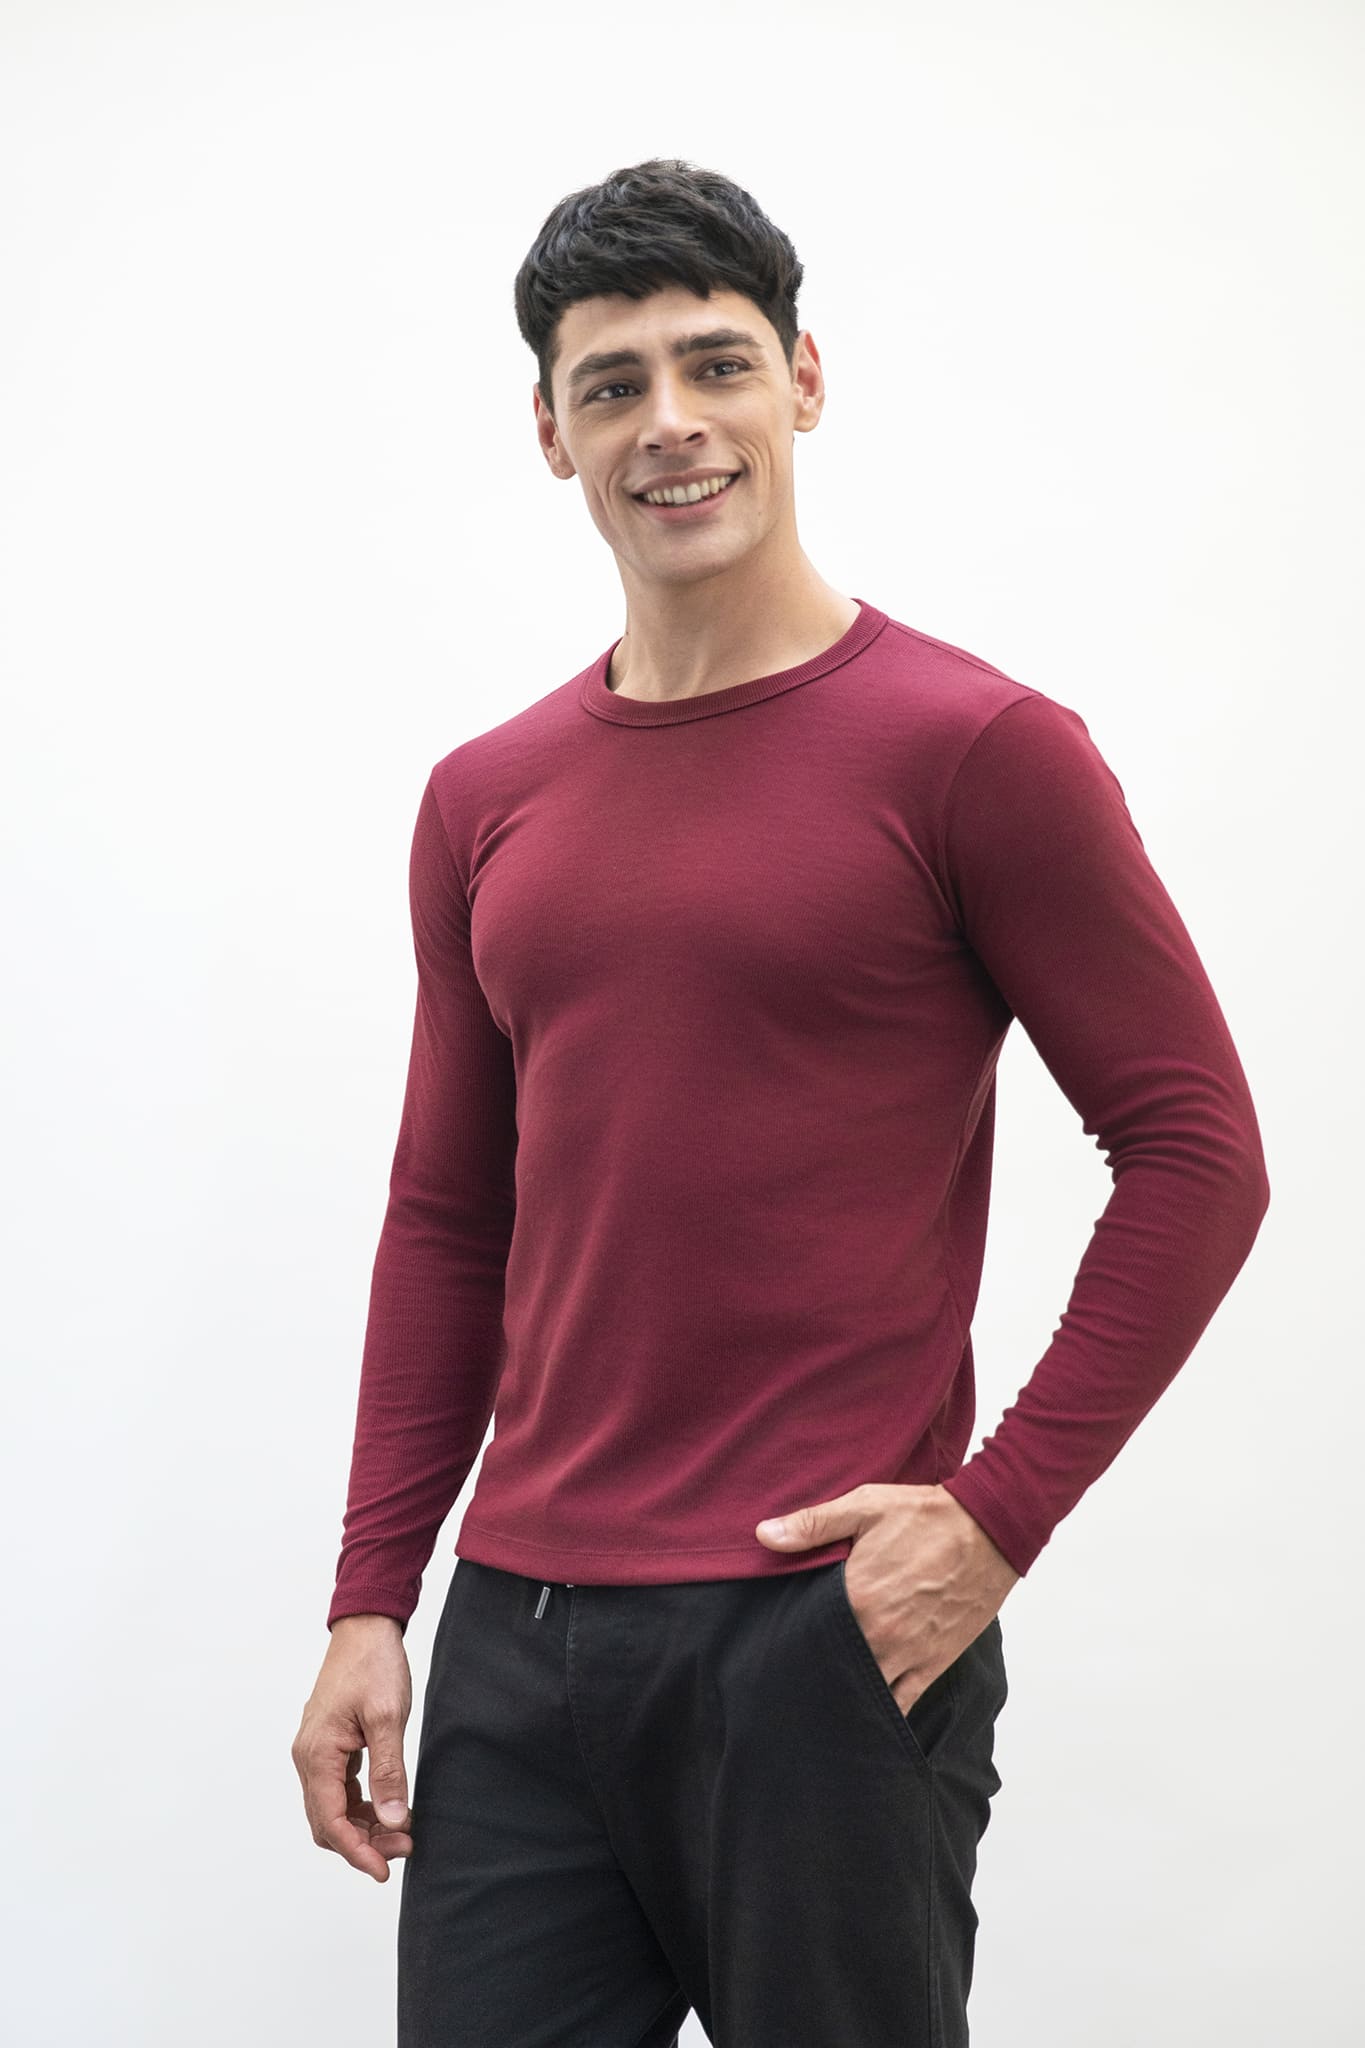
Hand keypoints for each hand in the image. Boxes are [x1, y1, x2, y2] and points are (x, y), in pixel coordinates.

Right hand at [292, 1615, 414, 1882]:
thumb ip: (389, 1771)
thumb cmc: (375, 1665)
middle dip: (363, 1844)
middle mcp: (308, 1758)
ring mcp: (316, 1752)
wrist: (366, 1628)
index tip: (385, 1870)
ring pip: (332, 1809)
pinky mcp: (329, 1746)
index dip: (357, 1852)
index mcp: (316, 1754)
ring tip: (402, 1833)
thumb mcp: (388, 1717)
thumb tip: (393, 1821)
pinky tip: (389, 1809)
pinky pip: (338, 1791)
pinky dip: (361, 1807)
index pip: (330, 1822)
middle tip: (405, 1849)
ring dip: (363, 1828)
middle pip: (327, 1823)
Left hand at [755, 1483, 1019, 1713]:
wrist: (990, 1530)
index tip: (772, 1643)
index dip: (788, 1639)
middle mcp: (879, 1634)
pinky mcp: (931, 1665)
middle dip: (812, 1670)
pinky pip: (901, 1705)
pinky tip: (861, 1716)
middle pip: (831, 1667)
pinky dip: (880, 1714)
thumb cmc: (926, 1516)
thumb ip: (811, 1524)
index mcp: (856, 1597)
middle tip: (789, 1675)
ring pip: (862, 1692)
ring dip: (842, 1694)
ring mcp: (907, 1654)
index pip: (807, 1632)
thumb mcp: (865, 1506)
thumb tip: (762, 1535)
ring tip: (820, 1698)